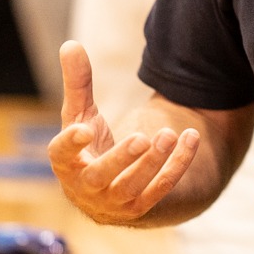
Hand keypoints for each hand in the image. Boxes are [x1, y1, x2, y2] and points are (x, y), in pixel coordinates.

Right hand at [47, 41, 200, 223]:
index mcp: (67, 164)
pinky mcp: (141, 208)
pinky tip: (191, 139)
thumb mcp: (80, 116)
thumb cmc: (89, 147)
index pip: (62, 156)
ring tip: (168, 133)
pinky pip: (162, 189)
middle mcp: (87, 188)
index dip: (71, 144)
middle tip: (142, 137)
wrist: (106, 191)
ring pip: (135, 186)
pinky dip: (178, 165)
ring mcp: (115, 202)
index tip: (85, 129)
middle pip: (101, 177)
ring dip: (154, 162)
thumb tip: (70, 44)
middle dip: (122, 158)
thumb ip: (77, 84)